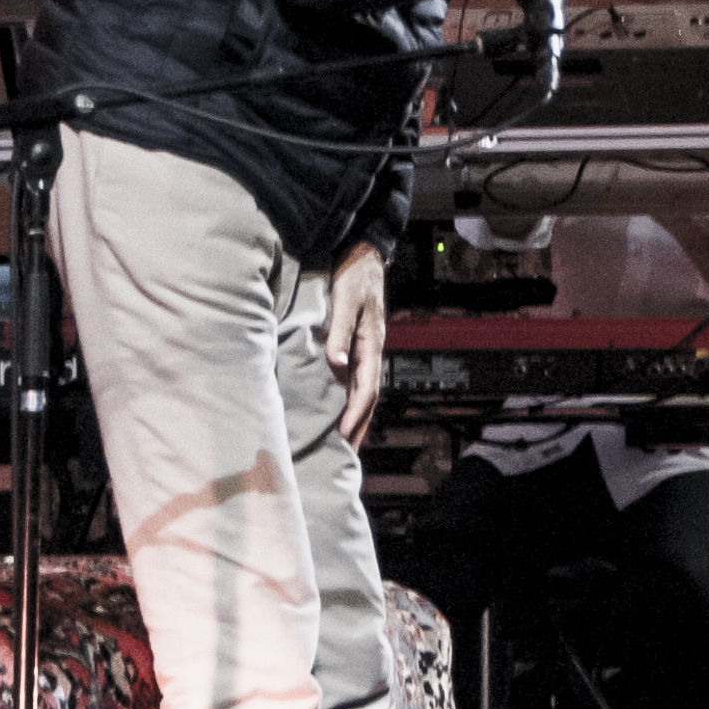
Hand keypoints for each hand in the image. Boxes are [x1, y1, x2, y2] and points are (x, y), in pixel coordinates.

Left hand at [325, 240, 391, 444]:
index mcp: (371, 344)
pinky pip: (353, 378)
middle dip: (359, 426)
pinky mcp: (355, 343)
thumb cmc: (354, 275)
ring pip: (361, 390)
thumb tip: (337, 364)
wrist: (363, 253)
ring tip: (343, 442)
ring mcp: (364, 348)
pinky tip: (337, 408)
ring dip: (354, 416)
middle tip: (347, 455)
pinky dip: (347, 398)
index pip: (366, 388)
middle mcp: (370, 350)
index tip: (343, 435)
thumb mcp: (347, 300)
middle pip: (367, 397)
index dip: (354, 414)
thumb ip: (340, 332)